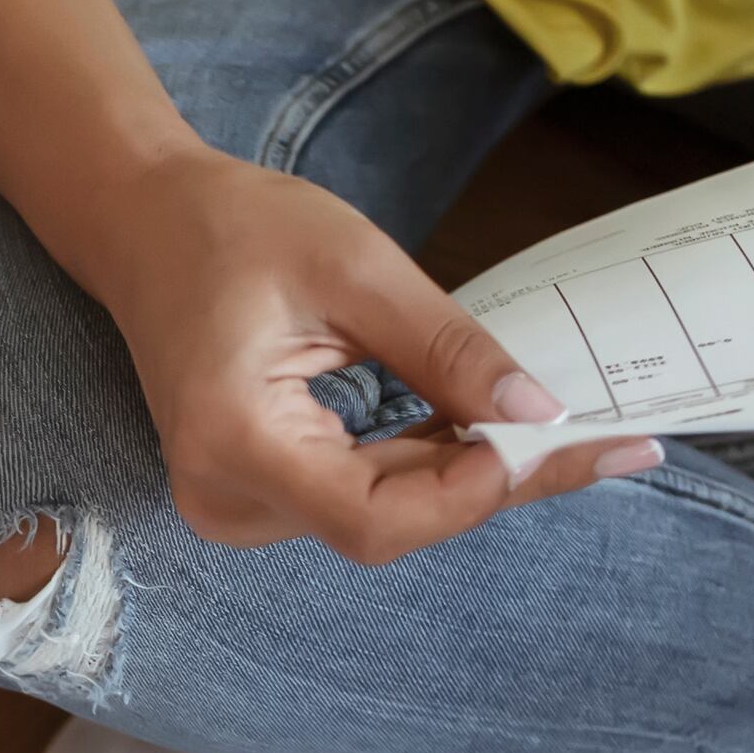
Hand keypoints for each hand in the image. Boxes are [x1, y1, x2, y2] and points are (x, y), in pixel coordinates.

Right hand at [72, 150, 648, 565]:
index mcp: (233, 440)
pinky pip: (361, 498)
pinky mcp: (256, 492)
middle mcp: (225, 496)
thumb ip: (446, 350)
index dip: (470, 495)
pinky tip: (488, 433)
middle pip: (386, 527)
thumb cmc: (234, 228)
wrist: (144, 225)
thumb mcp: (355, 269)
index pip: (372, 519)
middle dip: (495, 483)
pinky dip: (429, 467)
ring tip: (561, 434)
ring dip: (467, 477)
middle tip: (609, 442)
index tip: (559, 441)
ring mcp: (236, 504)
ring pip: (382, 519)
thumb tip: (538, 415)